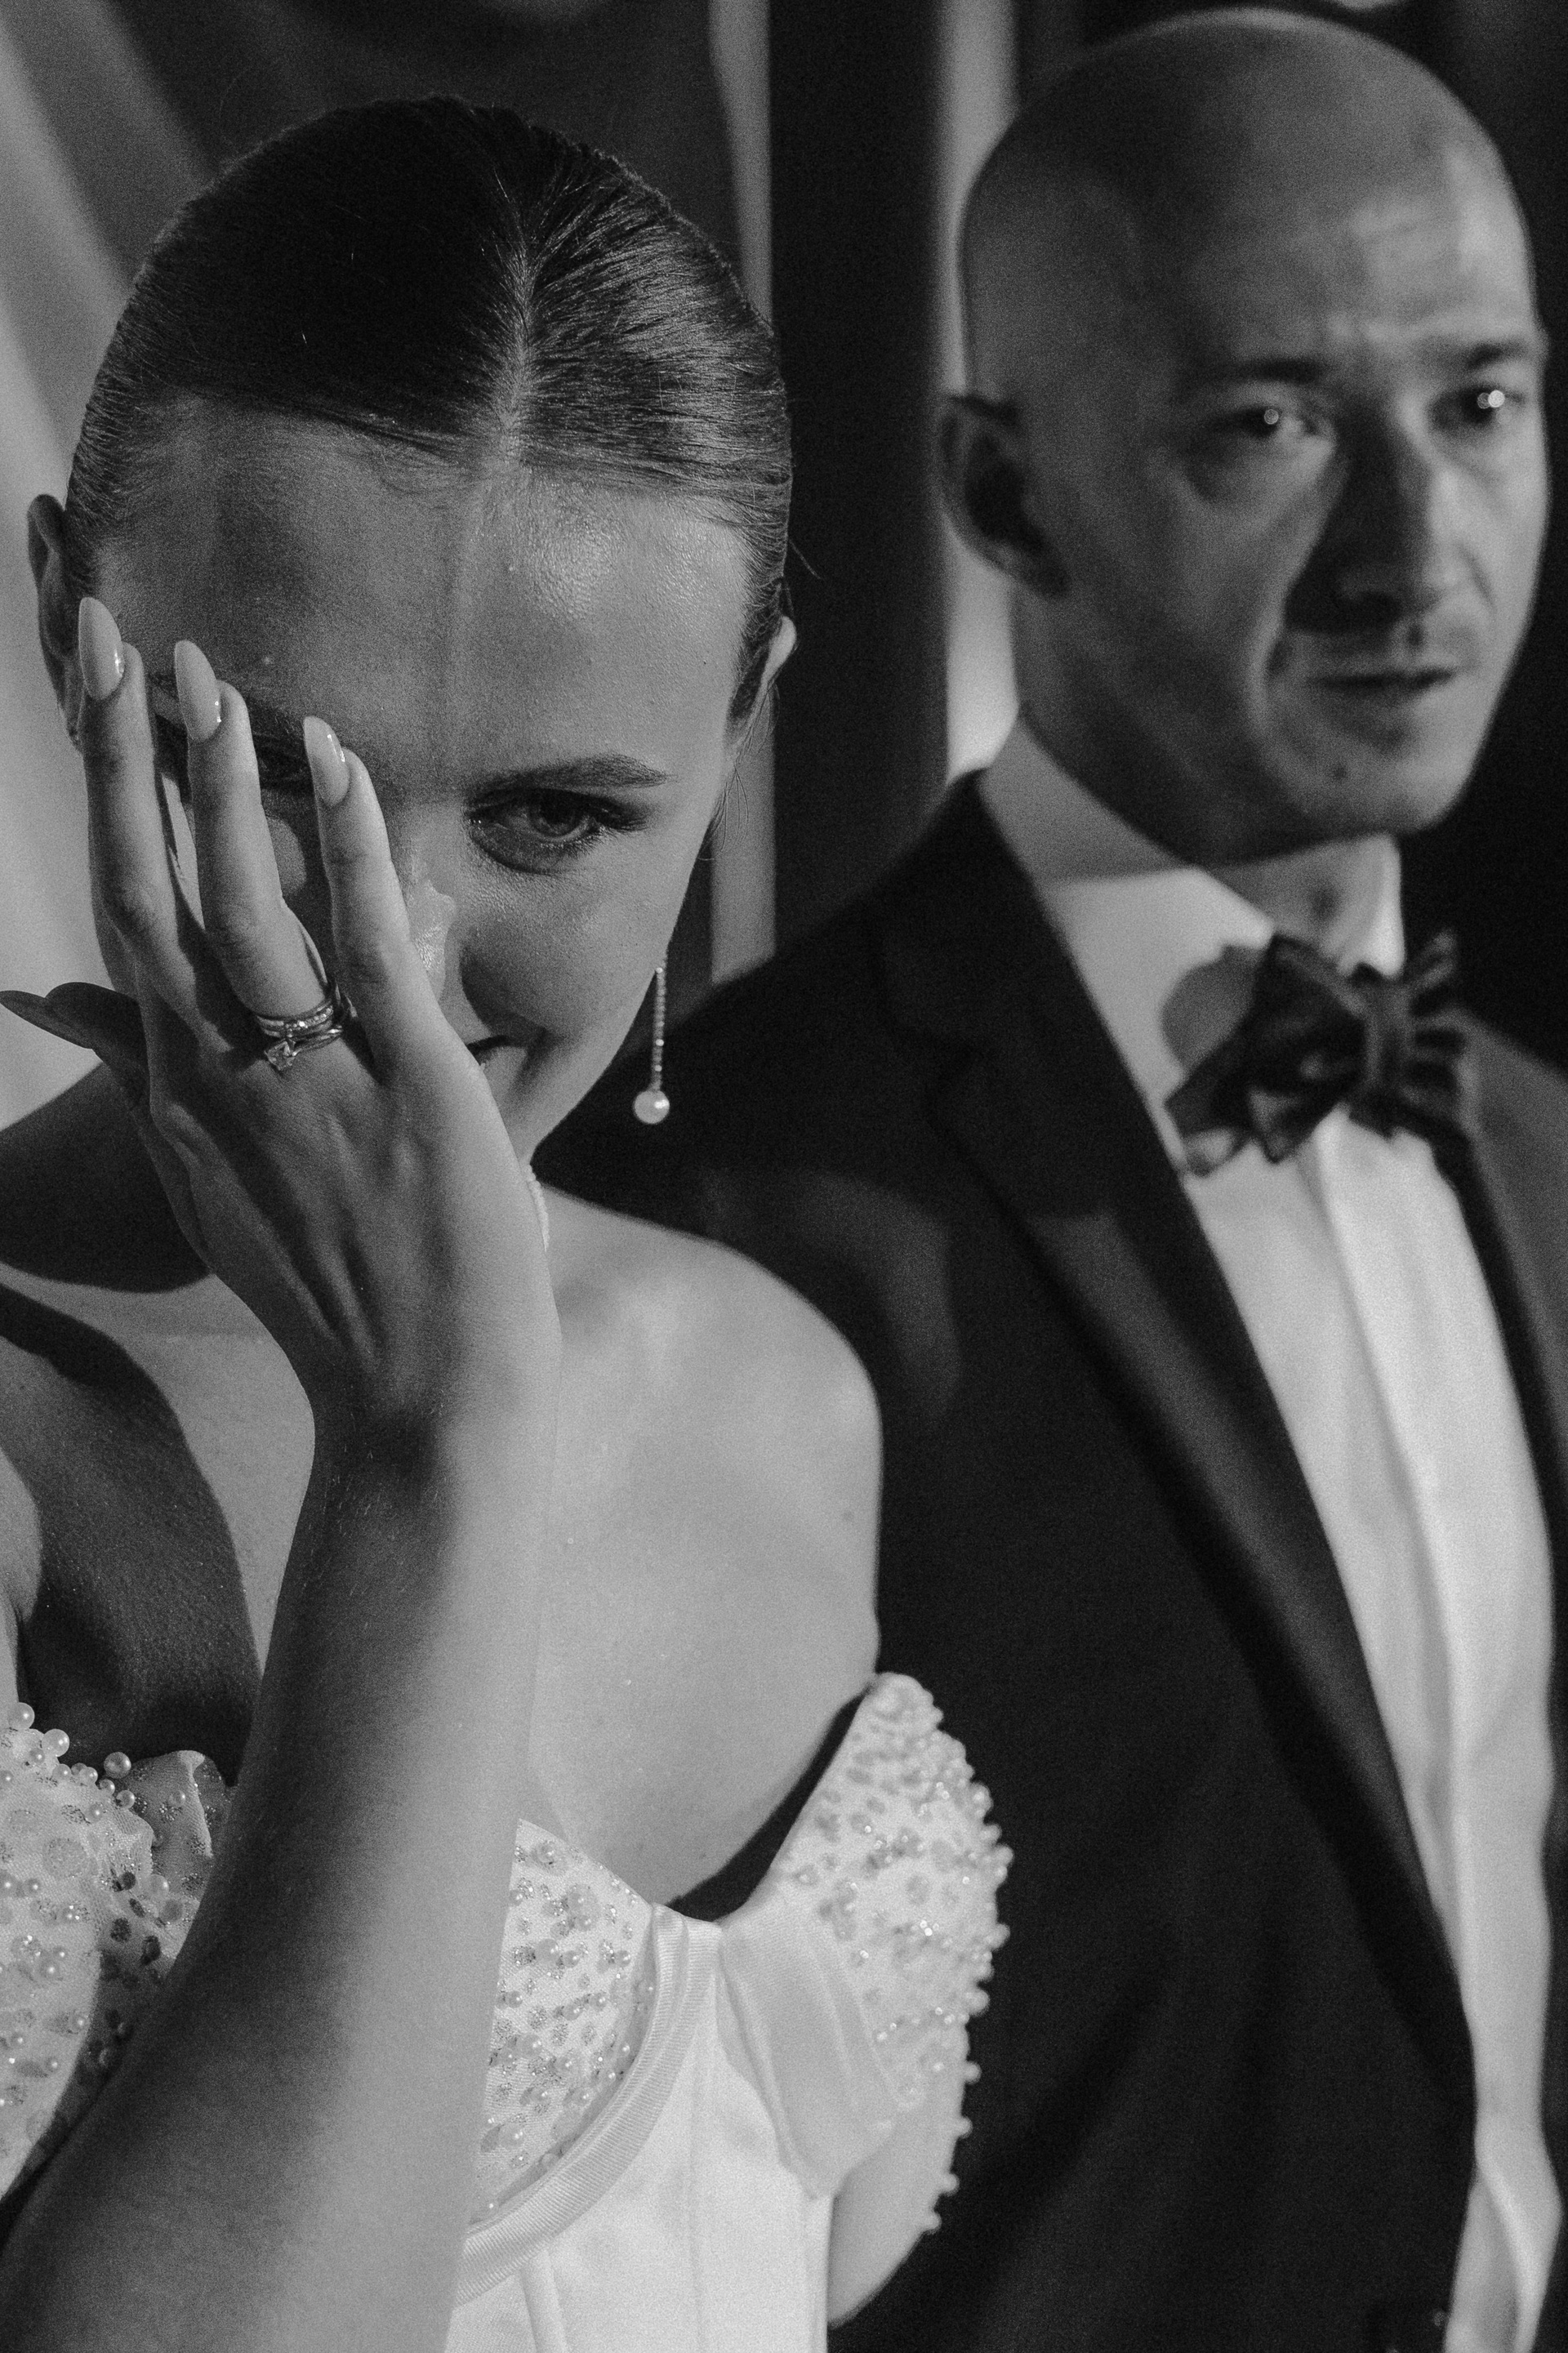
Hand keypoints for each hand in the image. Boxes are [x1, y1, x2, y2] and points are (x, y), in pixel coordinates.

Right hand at [3, 600, 556, 1436]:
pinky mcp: (409, 1090)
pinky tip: (336, 762)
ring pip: (240, 913)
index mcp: (178, 1096)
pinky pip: (365, 950)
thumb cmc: (334, 1294)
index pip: (117, 919)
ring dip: (220, 788)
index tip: (89, 696)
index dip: (100, 802)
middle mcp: (219, 1083)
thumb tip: (56, 1004)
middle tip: (112, 637)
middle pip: (144, 896)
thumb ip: (151, 1081)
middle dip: (123, 764)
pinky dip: (346, 851)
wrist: (420, 1408)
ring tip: (211, 681)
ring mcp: (308, 1085)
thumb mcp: (213, 1183)